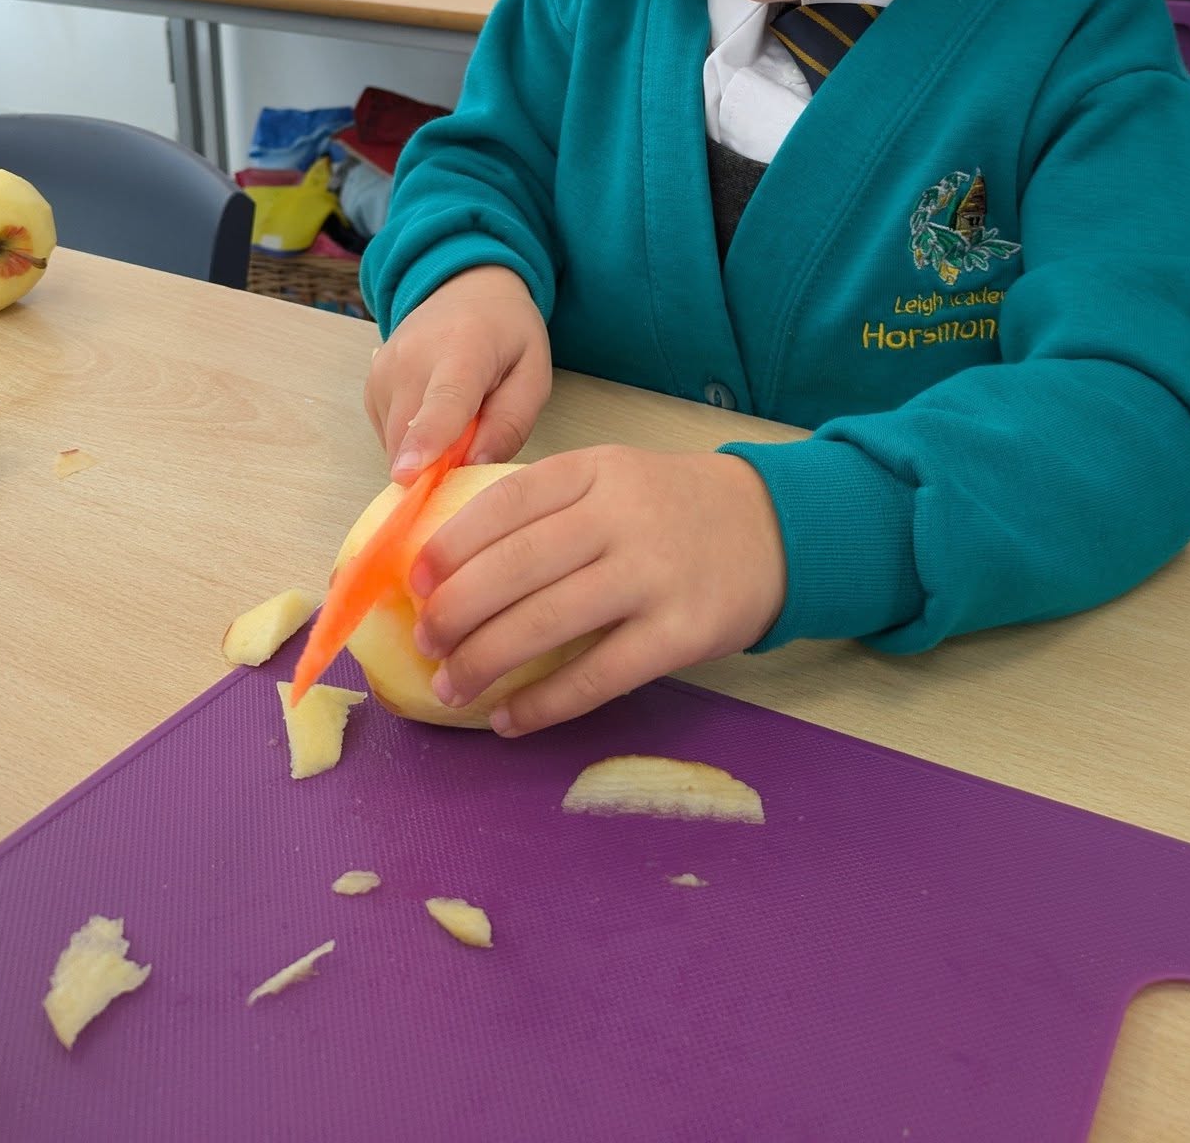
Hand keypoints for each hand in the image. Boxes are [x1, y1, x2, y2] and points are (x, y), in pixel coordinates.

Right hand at [364, 265, 550, 480]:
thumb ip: (511, 423)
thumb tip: (473, 467)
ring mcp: (383, 370)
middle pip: (411, 436)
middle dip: (438, 465)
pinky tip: (435, 411)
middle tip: (476, 442)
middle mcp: (411, 358)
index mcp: (464, 350)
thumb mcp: (533, 375)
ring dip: (427, 452)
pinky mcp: (370, 386)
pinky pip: (388, 437)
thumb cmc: (507, 336)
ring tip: (459, 417)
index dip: (427, 439)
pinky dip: (412, 440)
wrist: (466, 290)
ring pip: (396, 444)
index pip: (443, 401)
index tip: (409, 473)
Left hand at [409, 446, 787, 734]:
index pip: (507, 501)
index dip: (451, 544)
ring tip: (451, 685)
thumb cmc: (671, 508)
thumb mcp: (613, 478)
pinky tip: (509, 719)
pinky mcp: (680, 632)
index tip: (415, 580)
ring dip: (486, 660)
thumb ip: (548, 509)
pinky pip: (597, 675)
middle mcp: (622, 516)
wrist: (774, 527)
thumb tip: (451, 567)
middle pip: (518, 565)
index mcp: (596, 470)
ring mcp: (653, 574)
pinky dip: (543, 703)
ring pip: (548, 621)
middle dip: (457, 609)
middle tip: (425, 640)